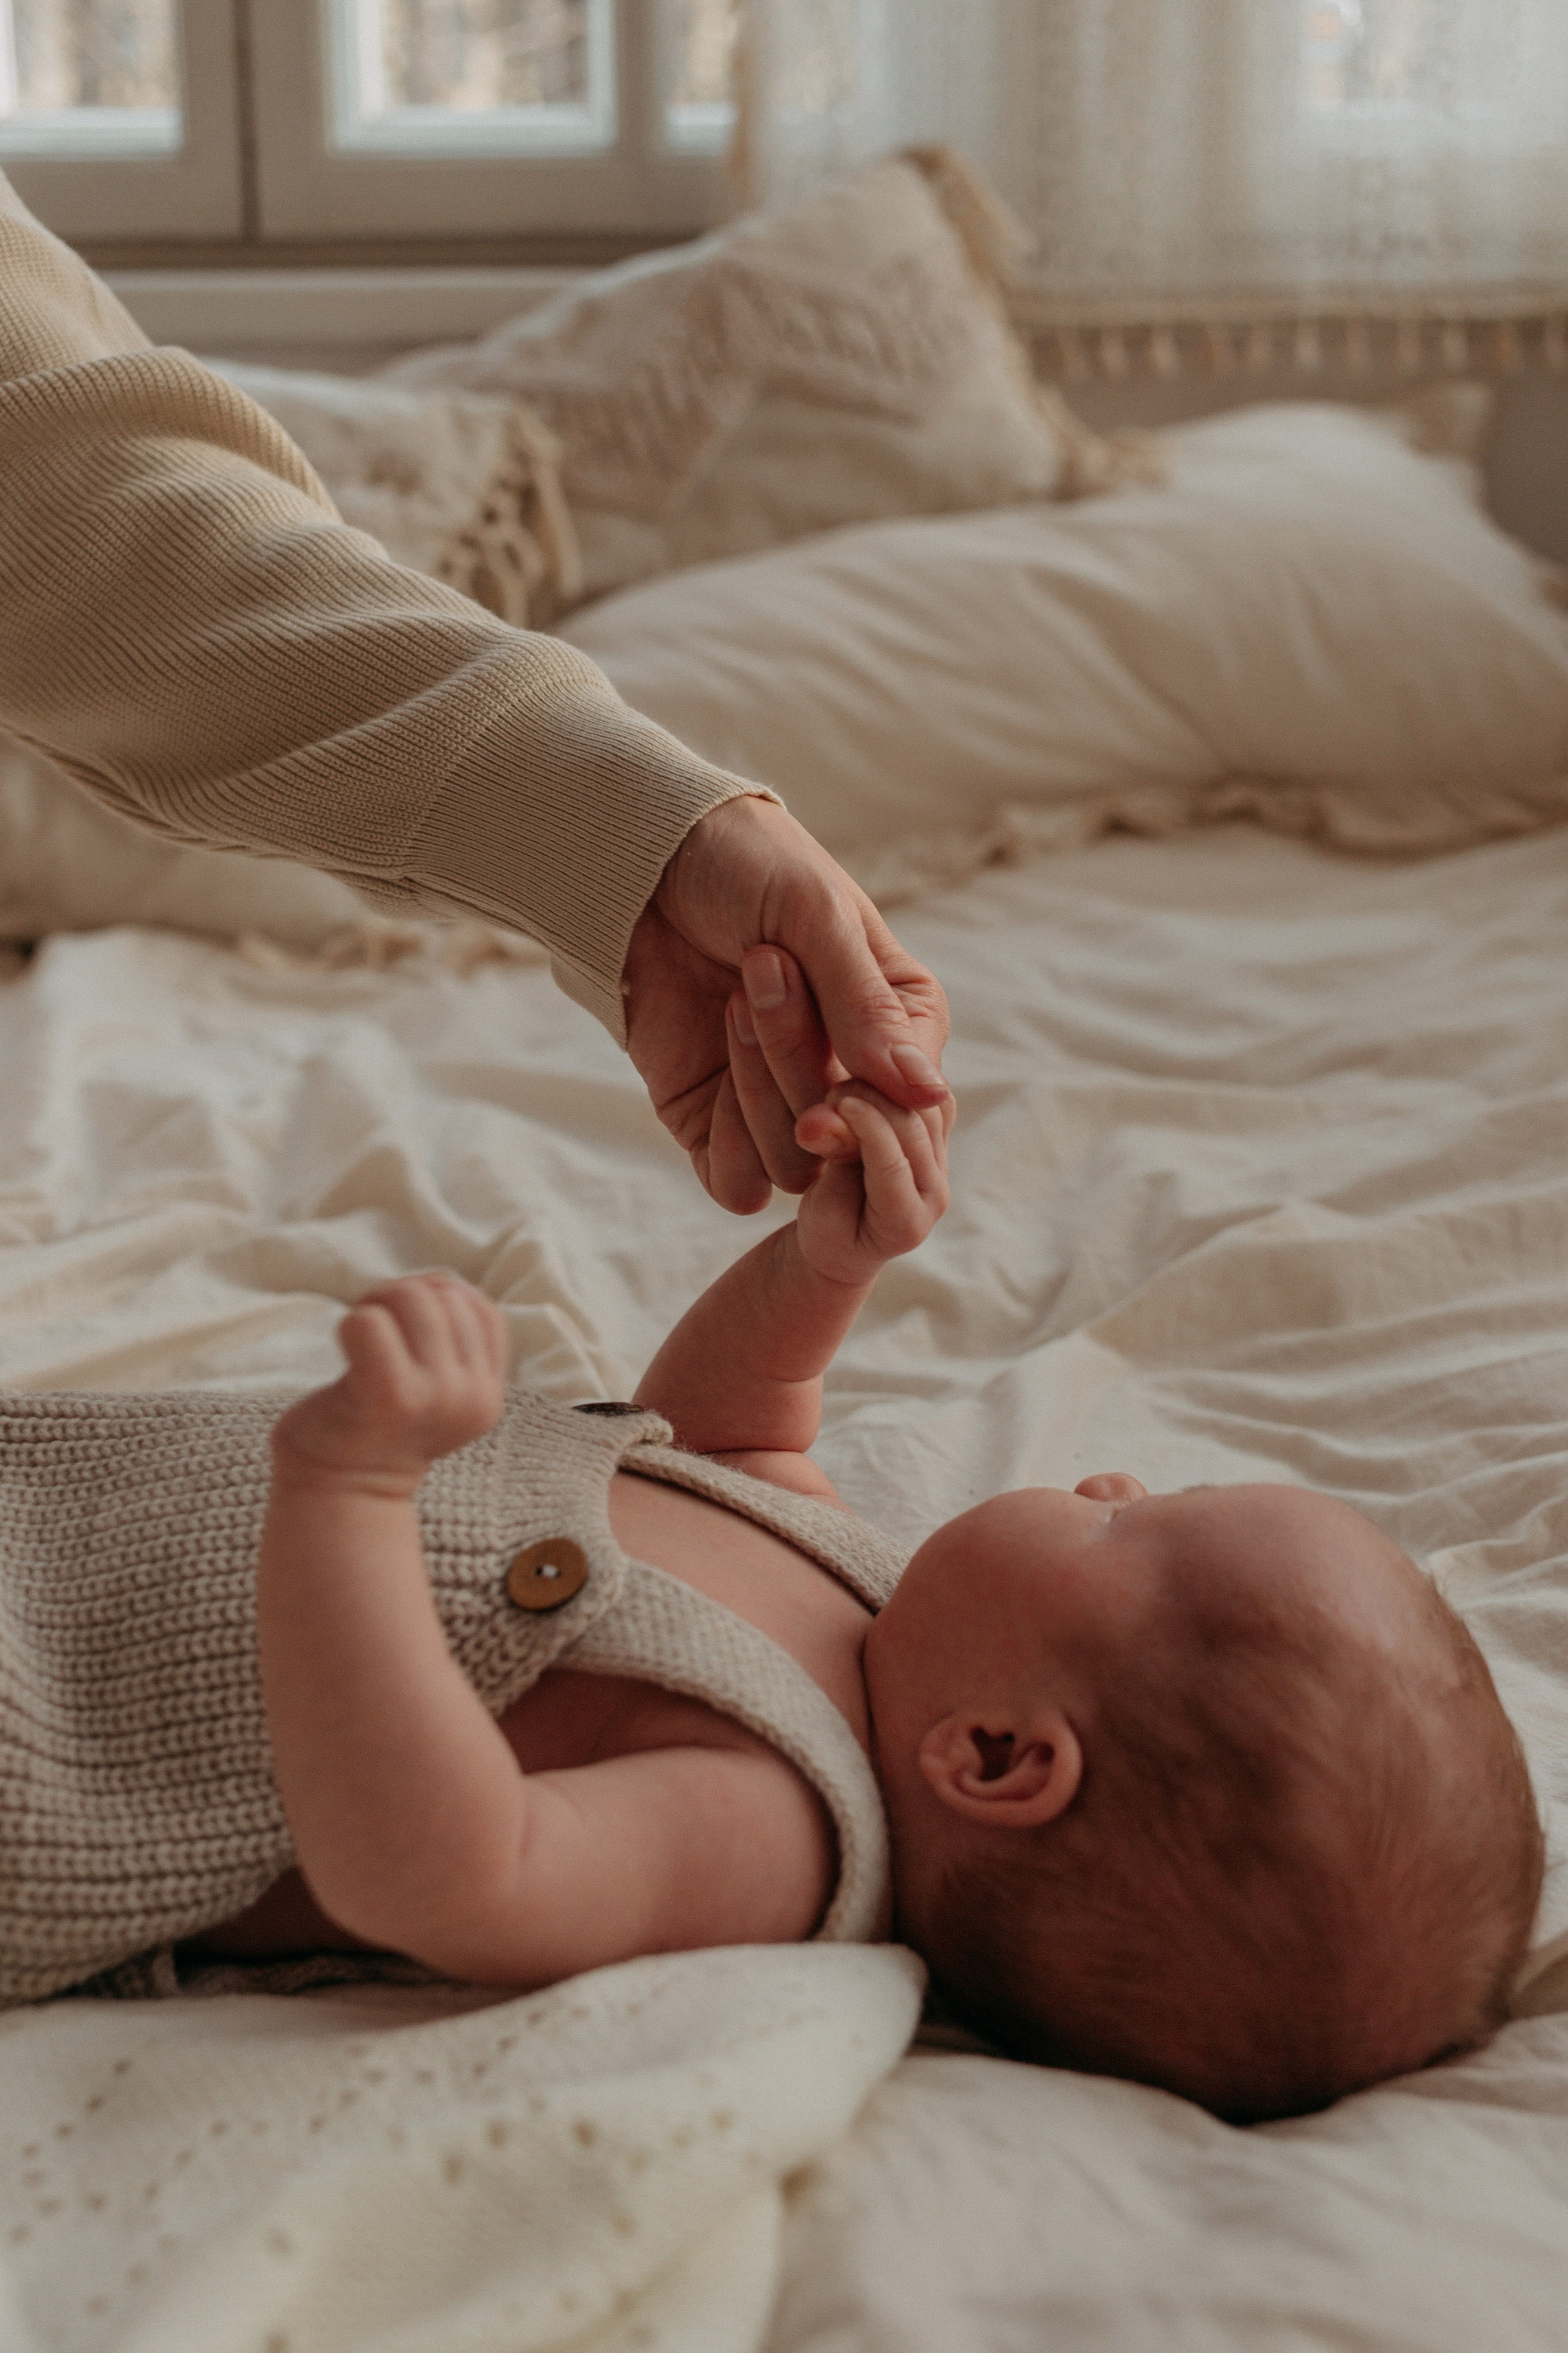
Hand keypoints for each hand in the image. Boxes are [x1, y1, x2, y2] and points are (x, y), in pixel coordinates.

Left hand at [272, 1273, 507, 1498]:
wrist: (340, 1493)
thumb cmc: (380, 1428)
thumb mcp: (438, 1393)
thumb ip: (452, 1346)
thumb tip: (439, 1285)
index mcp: (488, 1395)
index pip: (482, 1310)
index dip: (442, 1298)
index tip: (407, 1323)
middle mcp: (471, 1396)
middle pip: (446, 1296)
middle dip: (402, 1294)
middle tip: (374, 1324)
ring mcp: (435, 1396)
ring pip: (412, 1298)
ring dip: (376, 1302)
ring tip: (361, 1331)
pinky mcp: (390, 1394)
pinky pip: (370, 1322)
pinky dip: (351, 1323)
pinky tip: (345, 1348)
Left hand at [622, 796, 949, 1214]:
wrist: (645, 857)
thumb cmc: (747, 866)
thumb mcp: (816, 916)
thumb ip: (866, 1007)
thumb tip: (927, 1095)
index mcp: (897, 1023)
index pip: (914, 1107)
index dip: (879, 1103)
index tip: (841, 1063)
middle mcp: (845, 1075)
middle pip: (848, 1139)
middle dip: (799, 1061)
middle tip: (764, 966)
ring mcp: (777, 1104)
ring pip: (794, 1166)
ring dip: (759, 1087)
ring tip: (735, 996)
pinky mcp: (712, 1125)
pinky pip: (738, 1185)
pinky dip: (728, 1145)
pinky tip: (712, 1066)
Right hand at [789, 1079, 952, 1289]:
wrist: (846, 1240)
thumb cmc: (828, 1231)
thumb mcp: (822, 1207)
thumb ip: (833, 1162)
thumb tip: (820, 1119)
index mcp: (905, 1223)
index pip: (893, 1164)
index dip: (868, 1127)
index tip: (836, 1101)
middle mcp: (934, 1195)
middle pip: (916, 1131)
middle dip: (876, 1101)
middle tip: (833, 1091)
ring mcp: (940, 1168)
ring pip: (930, 1111)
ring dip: (890, 1088)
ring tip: (845, 1087)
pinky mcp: (936, 1144)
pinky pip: (933, 1103)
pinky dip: (907, 1084)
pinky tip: (872, 1076)